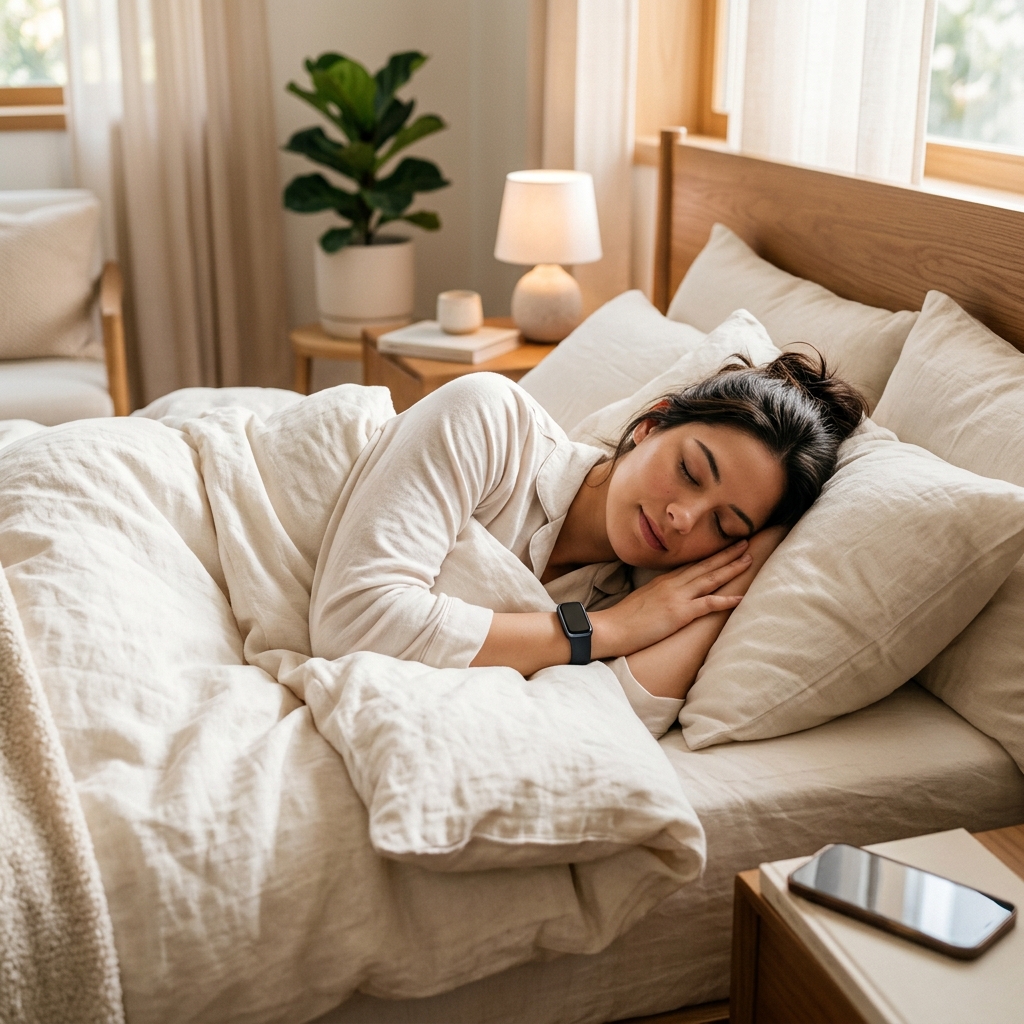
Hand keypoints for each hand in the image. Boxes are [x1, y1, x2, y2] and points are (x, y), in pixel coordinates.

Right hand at [623, 524, 788, 698]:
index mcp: (663, 581)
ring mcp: (677, 597)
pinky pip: (708, 604)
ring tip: (748, 558)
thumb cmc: (622, 619)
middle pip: (704, 565)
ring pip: (710, 578)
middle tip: (745, 541)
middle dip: (726, 553)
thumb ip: (657, 595)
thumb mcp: (641, 600)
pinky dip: (726, 600)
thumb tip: (667, 598)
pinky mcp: (679, 613)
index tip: (725, 546)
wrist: (609, 628)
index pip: (692, 564)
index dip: (710, 555)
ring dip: (731, 568)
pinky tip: (741, 597)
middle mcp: (672, 584)